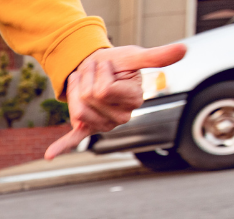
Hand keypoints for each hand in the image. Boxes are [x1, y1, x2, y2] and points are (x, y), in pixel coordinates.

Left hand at [44, 43, 187, 159]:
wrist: (98, 66)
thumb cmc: (119, 62)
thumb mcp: (135, 56)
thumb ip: (156, 57)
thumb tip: (184, 49)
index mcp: (134, 101)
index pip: (103, 89)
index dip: (100, 72)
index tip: (107, 66)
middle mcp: (121, 118)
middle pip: (88, 99)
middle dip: (86, 79)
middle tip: (95, 73)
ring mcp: (103, 125)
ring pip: (77, 110)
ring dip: (75, 91)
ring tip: (86, 83)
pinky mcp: (86, 128)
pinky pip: (74, 139)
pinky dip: (61, 147)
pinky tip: (49, 155)